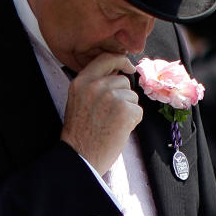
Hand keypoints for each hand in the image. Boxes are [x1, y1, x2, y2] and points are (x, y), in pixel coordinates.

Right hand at [60, 52, 141, 173]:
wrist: (80, 157)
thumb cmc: (80, 134)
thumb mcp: (78, 100)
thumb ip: (93, 84)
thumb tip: (118, 72)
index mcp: (81, 82)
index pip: (106, 58)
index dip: (120, 60)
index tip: (128, 67)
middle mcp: (96, 86)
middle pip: (123, 80)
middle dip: (122, 95)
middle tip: (109, 115)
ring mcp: (111, 97)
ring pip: (132, 96)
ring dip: (127, 109)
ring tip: (111, 124)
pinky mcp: (125, 111)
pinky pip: (138, 111)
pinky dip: (132, 122)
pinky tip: (118, 131)